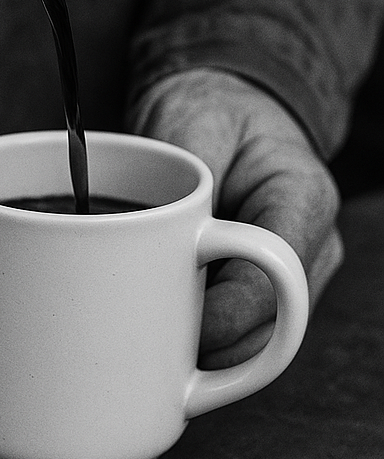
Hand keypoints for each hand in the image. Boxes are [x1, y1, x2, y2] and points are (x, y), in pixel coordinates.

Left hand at [127, 68, 342, 368]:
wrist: (218, 108)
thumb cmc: (208, 109)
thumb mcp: (194, 124)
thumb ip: (190, 179)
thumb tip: (169, 236)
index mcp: (302, 195)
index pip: (279, 272)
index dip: (230, 312)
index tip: (182, 325)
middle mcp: (311, 242)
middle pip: (276, 320)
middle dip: (215, 343)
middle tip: (149, 345)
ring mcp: (294, 272)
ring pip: (262, 337)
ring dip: (208, 350)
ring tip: (147, 347)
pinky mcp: (263, 287)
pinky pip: (241, 329)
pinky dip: (202, 340)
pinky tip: (156, 342)